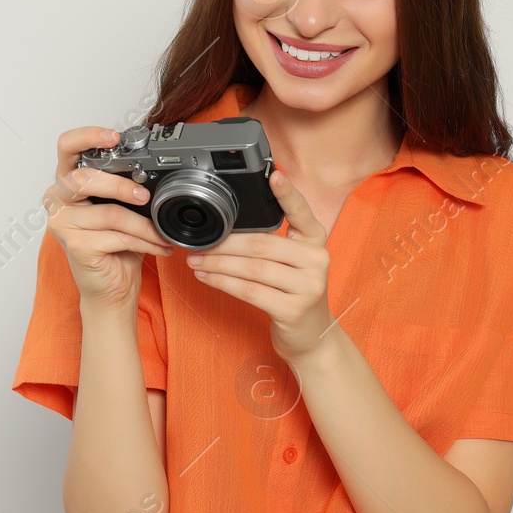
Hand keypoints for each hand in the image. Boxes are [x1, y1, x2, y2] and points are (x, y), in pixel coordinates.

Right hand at [43, 126, 173, 311]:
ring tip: (162, 232)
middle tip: (145, 196)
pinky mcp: (75, 246)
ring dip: (145, 225)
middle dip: (120, 185)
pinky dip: (144, 241)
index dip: (89, 136)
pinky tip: (158, 246)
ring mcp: (63, 224)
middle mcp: (58, 199)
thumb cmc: (114, 245)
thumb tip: (153, 169)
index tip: (114, 137)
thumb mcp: (120, 207)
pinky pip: (117, 236)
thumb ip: (124, 185)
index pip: (67, 147)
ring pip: (110, 213)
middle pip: (84, 179)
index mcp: (67, 181)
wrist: (111, 287)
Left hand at [186, 169, 334, 363]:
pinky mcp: (294, 309)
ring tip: (195, 260)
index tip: (273, 175)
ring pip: (253, 269)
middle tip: (198, 244)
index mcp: (315, 241)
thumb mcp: (293, 262)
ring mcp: (308, 286)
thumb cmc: (294, 293)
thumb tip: (228, 227)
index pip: (301, 212)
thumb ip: (274, 243)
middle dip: (224, 244)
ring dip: (218, 264)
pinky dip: (224, 283)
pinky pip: (250, 292)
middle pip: (262, 245)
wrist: (312, 337)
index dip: (288, 194)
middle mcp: (317, 260)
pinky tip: (207, 277)